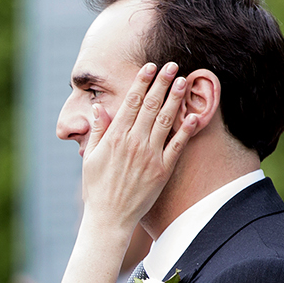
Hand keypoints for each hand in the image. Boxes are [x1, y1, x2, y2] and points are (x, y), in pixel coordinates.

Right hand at [81, 62, 197, 231]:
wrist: (109, 218)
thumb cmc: (96, 188)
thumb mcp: (89, 158)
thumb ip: (97, 131)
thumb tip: (99, 107)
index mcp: (115, 138)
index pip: (131, 103)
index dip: (141, 82)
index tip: (149, 67)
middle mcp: (133, 143)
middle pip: (151, 106)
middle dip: (161, 83)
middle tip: (172, 65)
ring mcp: (150, 156)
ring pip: (166, 120)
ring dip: (175, 99)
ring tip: (183, 81)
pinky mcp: (162, 170)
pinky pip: (177, 145)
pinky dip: (186, 129)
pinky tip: (194, 114)